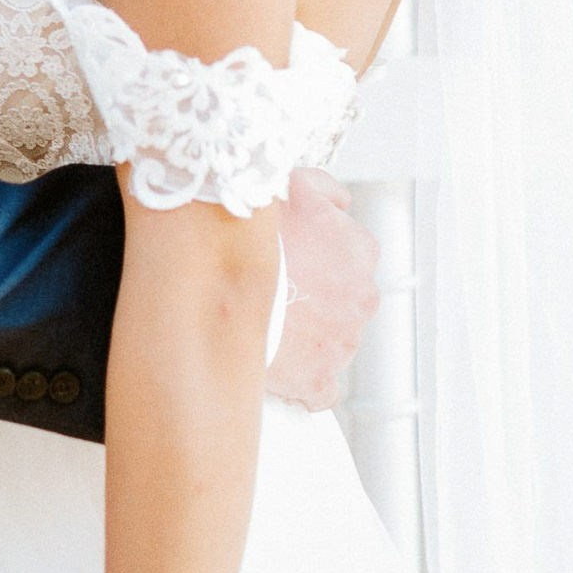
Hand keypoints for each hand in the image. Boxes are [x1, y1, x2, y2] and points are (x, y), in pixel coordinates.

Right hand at [267, 172, 378, 410]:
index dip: (318, 256)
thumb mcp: (288, 185)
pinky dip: (303, 381)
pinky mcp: (318, 380)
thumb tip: (338, 200)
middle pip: (342, 299)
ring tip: (269, 323)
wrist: (212, 283)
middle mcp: (360, 298)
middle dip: (314, 297)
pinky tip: (280, 364)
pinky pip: (319, 387)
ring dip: (307, 335)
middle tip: (276, 290)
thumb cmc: (247, 235)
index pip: (351, 255)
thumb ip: (323, 189)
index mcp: (358, 251)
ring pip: (331, 340)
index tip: (294, 260)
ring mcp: (341, 342)